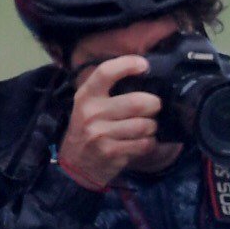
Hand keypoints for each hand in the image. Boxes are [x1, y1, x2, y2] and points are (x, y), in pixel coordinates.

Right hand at [57, 53, 165, 191]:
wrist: (76, 164)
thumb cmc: (89, 128)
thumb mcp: (89, 105)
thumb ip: (109, 90)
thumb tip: (143, 72)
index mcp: (86, 95)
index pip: (105, 72)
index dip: (127, 64)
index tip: (144, 65)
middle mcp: (91, 112)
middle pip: (137, 102)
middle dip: (154, 104)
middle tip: (153, 107)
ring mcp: (101, 133)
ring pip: (145, 125)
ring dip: (152, 126)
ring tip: (146, 127)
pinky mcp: (111, 152)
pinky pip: (145, 144)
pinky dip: (149, 143)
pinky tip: (142, 142)